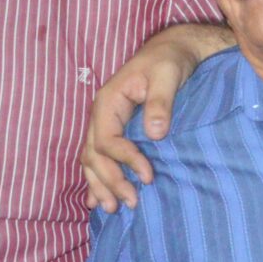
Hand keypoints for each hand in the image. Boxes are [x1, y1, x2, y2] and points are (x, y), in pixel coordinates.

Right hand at [80, 26, 229, 211]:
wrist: (171, 51)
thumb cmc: (169, 61)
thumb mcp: (168, 75)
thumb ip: (160, 102)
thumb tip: (154, 134)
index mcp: (109, 102)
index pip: (108, 139)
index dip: (125, 160)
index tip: (148, 176)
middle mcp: (101, 115)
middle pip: (94, 155)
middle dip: (110, 181)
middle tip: (132, 202)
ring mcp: (105, 124)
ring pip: (91, 160)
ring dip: (100, 185)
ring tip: (112, 209)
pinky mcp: (114, 131)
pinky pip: (99, 158)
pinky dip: (97, 179)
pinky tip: (98, 199)